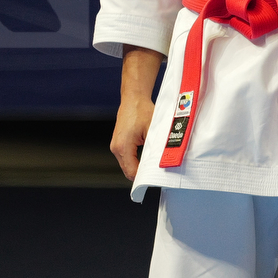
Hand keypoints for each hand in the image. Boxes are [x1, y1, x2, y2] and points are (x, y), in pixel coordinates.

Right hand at [109, 46, 163, 180]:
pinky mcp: (118, 142)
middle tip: (157, 174)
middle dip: (142, 173)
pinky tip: (146, 157)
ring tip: (152, 165)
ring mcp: (115, 145)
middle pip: (128, 171)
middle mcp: (116, 148)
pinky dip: (135, 159)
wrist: (133, 97)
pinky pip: (126, 157)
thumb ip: (156, 148)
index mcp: (123, 147)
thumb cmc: (142, 110)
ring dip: (138, 166)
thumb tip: (162, 163)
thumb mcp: (153, 130)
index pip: (132, 172)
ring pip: (127, 164)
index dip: (144, 178)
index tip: (156, 180)